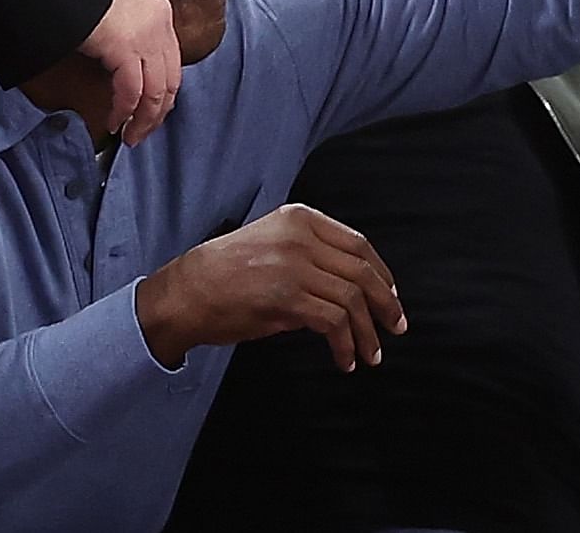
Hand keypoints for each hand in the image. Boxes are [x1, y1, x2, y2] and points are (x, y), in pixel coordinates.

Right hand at [78, 0, 179, 144]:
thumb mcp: (115, 5)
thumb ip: (126, 29)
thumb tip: (121, 61)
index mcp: (159, 12)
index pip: (172, 62)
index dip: (164, 92)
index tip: (152, 110)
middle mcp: (159, 25)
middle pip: (170, 81)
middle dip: (157, 112)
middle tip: (142, 131)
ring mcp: (146, 37)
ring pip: (156, 92)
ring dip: (143, 119)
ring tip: (130, 136)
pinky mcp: (125, 48)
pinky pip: (131, 92)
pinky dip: (124, 111)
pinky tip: (114, 121)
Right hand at [135, 202, 407, 371]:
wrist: (184, 292)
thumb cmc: (224, 274)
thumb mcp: (272, 248)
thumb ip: (312, 260)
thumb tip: (350, 292)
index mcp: (300, 219)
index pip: (358, 244)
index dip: (381, 273)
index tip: (392, 295)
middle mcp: (302, 237)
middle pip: (362, 271)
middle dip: (385, 303)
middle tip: (395, 327)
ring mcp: (295, 266)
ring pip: (352, 299)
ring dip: (367, 332)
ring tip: (371, 354)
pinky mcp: (287, 298)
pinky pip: (333, 323)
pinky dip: (346, 345)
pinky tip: (344, 359)